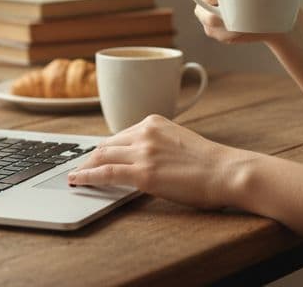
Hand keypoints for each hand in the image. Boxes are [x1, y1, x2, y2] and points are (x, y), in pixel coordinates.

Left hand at [67, 115, 252, 209]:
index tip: (95, 157)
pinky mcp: (143, 173)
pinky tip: (77, 181)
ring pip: (102, 157)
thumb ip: (158, 144)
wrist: (226, 171)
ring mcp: (143, 152)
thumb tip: (143, 158)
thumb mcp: (179, 141)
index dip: (105, 149)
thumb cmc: (209, 162)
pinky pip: (105, 174)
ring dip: (85, 167)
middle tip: (81, 169)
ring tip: (76, 176)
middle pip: (107, 144)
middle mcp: (145, 132)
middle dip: (91, 158)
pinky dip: (86, 177)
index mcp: (154, 121)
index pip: (120, 135)